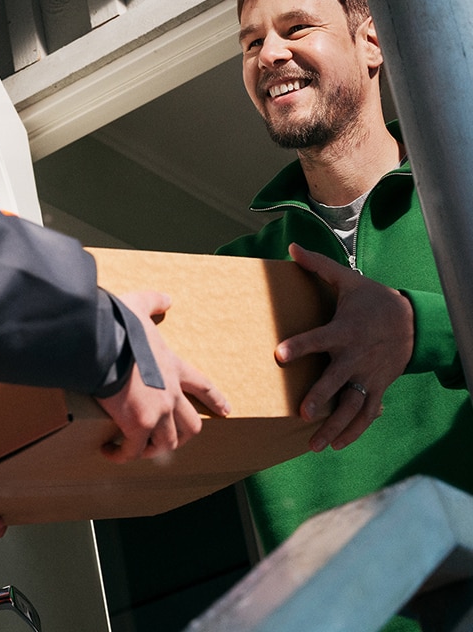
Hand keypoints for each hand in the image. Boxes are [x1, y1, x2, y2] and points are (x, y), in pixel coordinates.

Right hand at [96, 290, 230, 462]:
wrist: (103, 341)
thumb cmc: (119, 324)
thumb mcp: (139, 306)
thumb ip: (153, 301)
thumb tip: (167, 298)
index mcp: (173, 366)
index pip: (202, 385)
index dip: (215, 399)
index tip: (227, 411)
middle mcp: (170, 392)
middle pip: (191, 425)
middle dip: (183, 435)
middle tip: (171, 441)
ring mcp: (157, 411)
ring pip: (167, 443)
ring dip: (152, 449)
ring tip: (135, 449)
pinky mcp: (138, 424)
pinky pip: (133, 450)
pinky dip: (122, 454)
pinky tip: (109, 451)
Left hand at [283, 243, 413, 451]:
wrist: (413, 322)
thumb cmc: (372, 300)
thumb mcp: (347, 280)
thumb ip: (318, 265)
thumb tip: (291, 247)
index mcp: (345, 330)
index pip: (319, 339)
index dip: (300, 346)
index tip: (279, 354)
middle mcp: (356, 357)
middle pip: (337, 380)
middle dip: (322, 396)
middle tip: (303, 412)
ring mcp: (368, 376)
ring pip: (353, 406)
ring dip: (335, 425)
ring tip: (315, 443)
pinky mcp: (377, 388)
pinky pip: (367, 414)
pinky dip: (354, 431)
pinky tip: (337, 445)